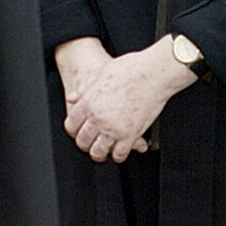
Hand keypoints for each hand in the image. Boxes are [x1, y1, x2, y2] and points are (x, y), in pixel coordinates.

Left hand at [61, 41, 191, 161]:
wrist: (153, 73)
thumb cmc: (131, 70)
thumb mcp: (101, 74)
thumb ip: (85, 89)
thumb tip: (73, 97)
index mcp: (88, 103)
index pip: (71, 125)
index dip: (73, 130)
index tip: (78, 132)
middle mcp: (98, 118)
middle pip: (83, 141)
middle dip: (85, 144)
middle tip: (89, 144)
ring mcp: (113, 128)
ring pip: (98, 151)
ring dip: (99, 154)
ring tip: (103, 153)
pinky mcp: (130, 135)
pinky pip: (119, 154)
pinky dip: (118, 156)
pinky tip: (119, 152)